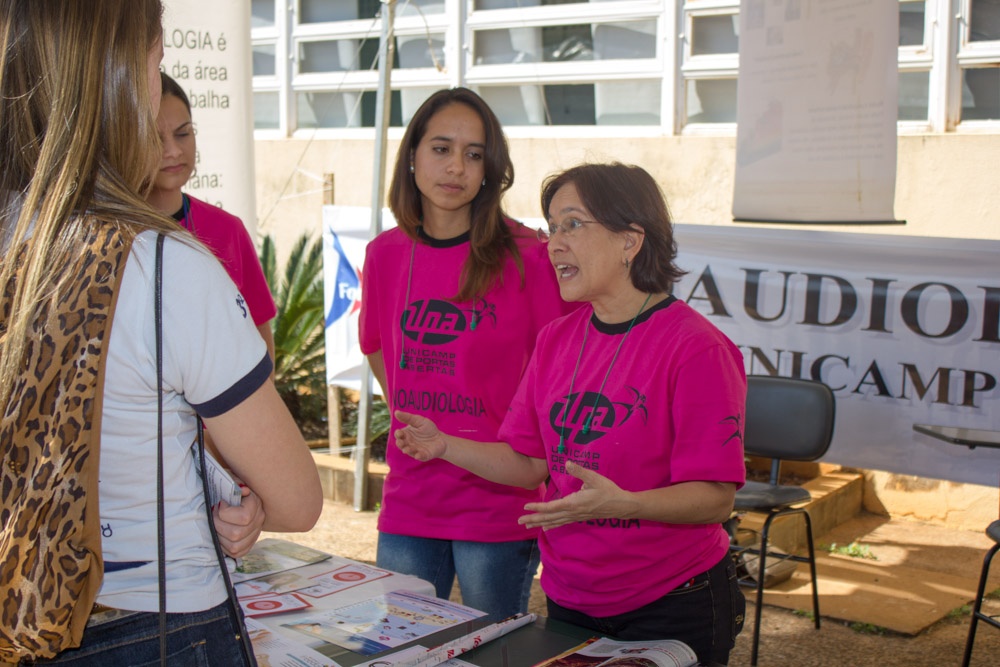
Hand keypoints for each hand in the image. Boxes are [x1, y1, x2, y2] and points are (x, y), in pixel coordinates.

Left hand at [213, 483, 265, 557]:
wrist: (231, 492)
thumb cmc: (227, 485)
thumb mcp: (229, 478)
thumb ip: (234, 481)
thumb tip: (243, 490)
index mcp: (257, 503)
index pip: (244, 517)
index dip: (226, 512)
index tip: (220, 503)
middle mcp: (259, 520)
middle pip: (236, 534)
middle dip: (218, 524)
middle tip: (214, 514)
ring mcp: (254, 534)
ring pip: (234, 546)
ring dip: (219, 535)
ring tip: (216, 523)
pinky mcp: (247, 545)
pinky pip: (236, 553)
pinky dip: (223, 546)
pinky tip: (220, 534)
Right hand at [394, 410, 447, 461]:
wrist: (441, 438)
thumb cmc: (428, 429)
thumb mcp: (419, 420)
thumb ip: (408, 418)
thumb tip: (396, 412)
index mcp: (406, 434)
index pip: (398, 435)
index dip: (398, 434)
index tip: (399, 433)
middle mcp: (408, 443)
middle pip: (401, 444)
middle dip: (400, 444)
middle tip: (401, 442)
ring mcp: (415, 450)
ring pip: (409, 451)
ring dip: (407, 450)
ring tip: (407, 449)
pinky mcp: (423, 456)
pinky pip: (419, 456)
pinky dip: (418, 456)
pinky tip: (418, 455)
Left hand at [518, 461, 635, 530]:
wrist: (621, 505)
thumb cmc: (608, 491)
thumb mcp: (595, 478)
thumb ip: (580, 471)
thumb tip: (567, 463)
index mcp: (574, 503)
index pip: (552, 507)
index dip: (538, 507)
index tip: (526, 508)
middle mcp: (572, 512)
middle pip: (550, 517)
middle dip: (534, 519)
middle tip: (520, 521)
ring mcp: (576, 516)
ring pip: (555, 521)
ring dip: (540, 523)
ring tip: (527, 525)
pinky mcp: (579, 517)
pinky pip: (562, 522)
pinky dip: (552, 525)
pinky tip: (546, 528)